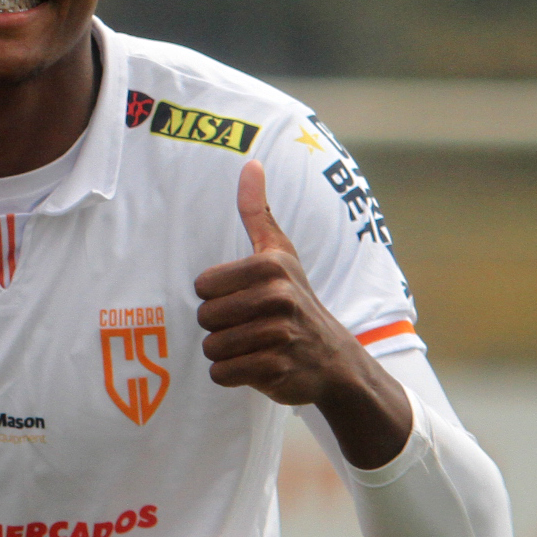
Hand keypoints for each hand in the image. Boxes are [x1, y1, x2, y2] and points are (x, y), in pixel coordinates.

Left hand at [195, 160, 409, 466]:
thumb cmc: (296, 298)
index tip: (244, 298)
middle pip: (204, 317)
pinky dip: (234, 374)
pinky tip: (258, 365)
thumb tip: (250, 162)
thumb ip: (257, 210)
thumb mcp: (280, 252)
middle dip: (220, 327)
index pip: (202, 286)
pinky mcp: (277, 370)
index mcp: (270, 267)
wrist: (335, 359)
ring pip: (212, 347)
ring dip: (226, 352)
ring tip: (254, 345)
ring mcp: (280, 336)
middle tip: (249, 326)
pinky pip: (223, 373)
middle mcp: (278, 299)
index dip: (216, 296)